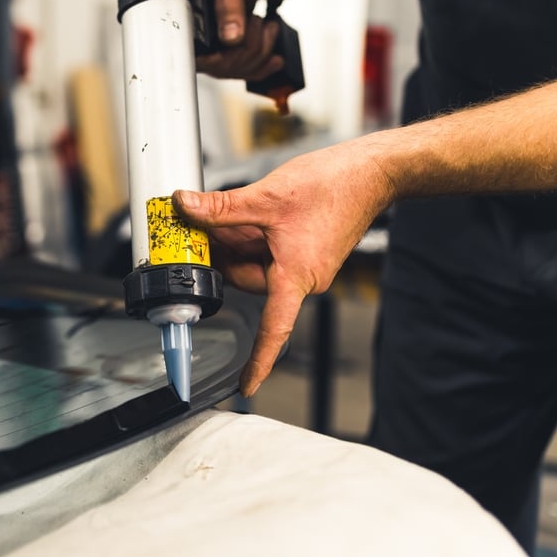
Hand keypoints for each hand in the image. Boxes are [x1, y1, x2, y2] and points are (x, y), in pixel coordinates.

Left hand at [173, 138, 394, 395]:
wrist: (371, 171)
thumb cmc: (336, 187)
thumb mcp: (266, 197)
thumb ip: (221, 208)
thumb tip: (185, 206)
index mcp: (296, 277)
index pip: (274, 329)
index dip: (259, 362)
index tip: (246, 385)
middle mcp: (304, 278)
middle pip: (248, 281)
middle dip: (225, 256)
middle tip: (203, 230)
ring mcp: (305, 265)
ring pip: (256, 264)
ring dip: (238, 242)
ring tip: (227, 214)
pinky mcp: (306, 252)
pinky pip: (269, 253)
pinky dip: (253, 236)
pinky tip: (248, 215)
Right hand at [197, 0, 286, 80]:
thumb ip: (229, 6)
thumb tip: (231, 38)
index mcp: (189, 28)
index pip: (204, 62)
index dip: (227, 56)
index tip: (242, 34)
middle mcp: (198, 46)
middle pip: (228, 67)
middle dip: (253, 43)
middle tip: (257, 20)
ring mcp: (214, 55)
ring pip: (242, 70)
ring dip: (262, 49)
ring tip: (266, 27)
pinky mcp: (230, 58)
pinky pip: (248, 73)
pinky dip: (266, 64)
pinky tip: (274, 58)